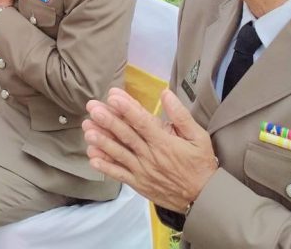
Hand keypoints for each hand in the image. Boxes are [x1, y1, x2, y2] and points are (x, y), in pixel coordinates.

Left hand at [83, 87, 218, 212]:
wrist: (203, 198)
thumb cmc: (201, 164)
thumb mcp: (199, 137)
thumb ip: (181, 115)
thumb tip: (165, 93)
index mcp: (164, 142)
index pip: (142, 122)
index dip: (126, 108)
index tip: (112, 96)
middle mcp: (150, 156)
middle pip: (126, 135)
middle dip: (108, 120)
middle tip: (92, 107)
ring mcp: (143, 171)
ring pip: (119, 153)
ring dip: (102, 141)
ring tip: (87, 129)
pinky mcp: (139, 184)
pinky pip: (119, 174)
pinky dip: (105, 167)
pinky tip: (92, 157)